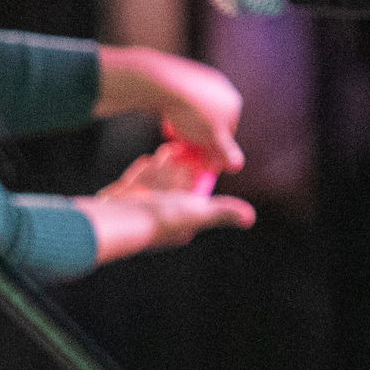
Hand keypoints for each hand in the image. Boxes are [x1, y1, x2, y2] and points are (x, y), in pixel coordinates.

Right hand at [79, 148, 256, 266]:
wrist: (119, 220)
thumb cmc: (160, 217)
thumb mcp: (198, 211)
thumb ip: (222, 211)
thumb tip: (250, 218)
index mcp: (180, 222)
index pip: (192, 193)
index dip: (196, 175)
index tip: (201, 158)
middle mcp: (159, 218)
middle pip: (172, 186)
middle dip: (178, 167)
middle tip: (182, 148)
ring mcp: (139, 208)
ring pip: (155, 181)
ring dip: (162, 166)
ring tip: (167, 149)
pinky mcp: (122, 201)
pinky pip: (136, 182)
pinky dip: (142, 171)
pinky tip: (146, 160)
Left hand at [95, 47, 245, 173]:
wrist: (165, 84)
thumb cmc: (191, 114)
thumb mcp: (211, 139)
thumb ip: (226, 152)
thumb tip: (238, 166)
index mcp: (234, 103)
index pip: (228, 133)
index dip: (213, 149)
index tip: (199, 160)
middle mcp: (224, 88)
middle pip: (212, 121)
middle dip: (198, 137)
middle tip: (182, 148)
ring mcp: (205, 79)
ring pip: (197, 111)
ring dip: (187, 125)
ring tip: (172, 133)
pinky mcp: (186, 74)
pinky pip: (185, 99)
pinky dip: (178, 111)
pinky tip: (166, 117)